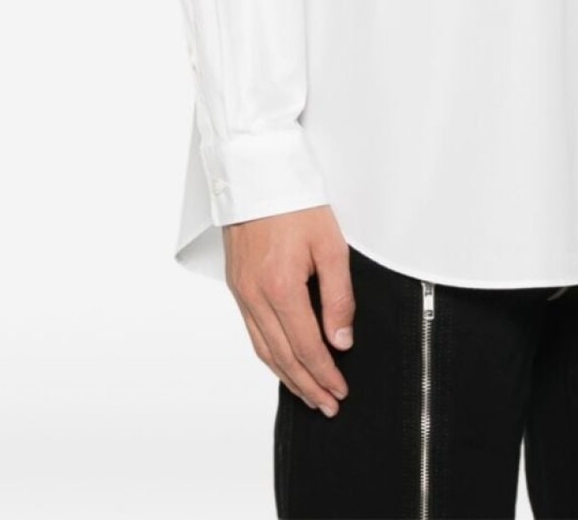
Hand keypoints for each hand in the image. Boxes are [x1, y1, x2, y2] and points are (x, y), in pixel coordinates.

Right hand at [223, 205, 355, 416]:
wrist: (257, 171)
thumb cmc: (296, 201)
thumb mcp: (331, 244)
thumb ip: (339, 295)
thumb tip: (341, 340)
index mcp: (280, 287)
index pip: (306, 347)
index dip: (325, 374)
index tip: (339, 391)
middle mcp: (254, 295)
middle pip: (283, 356)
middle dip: (307, 385)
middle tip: (326, 404)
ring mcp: (241, 291)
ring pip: (263, 348)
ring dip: (286, 376)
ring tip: (307, 393)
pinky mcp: (236, 284)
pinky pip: (252, 331)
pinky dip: (269, 354)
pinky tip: (282, 361)